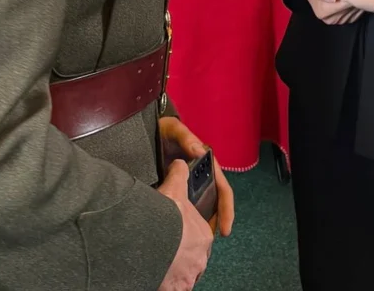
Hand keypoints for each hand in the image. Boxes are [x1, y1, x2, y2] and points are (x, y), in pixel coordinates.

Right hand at [157, 159, 212, 290]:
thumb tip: (181, 164)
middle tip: (168, 248)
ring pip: (185, 272)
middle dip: (183, 252)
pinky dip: (169, 282)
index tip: (178, 234)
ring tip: (161, 262)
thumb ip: (180, 173)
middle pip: (193, 255)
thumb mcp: (174, 188)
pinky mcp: (178, 288)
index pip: (200, 235)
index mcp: (204, 235)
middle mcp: (201, 258)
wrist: (151, 242)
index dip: (188, 232)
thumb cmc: (164, 217)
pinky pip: (176, 286)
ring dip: (176, 269)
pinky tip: (158, 275)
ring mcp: (190, 275)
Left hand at [160, 116, 234, 236]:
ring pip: (202, 206)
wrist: (147, 133)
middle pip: (215, 202)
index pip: (223, 190)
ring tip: (199, 243)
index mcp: (207, 163)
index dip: (226, 210)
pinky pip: (187, 207)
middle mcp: (202, 174)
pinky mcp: (177, 189)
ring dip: (204, 223)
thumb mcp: (174, 130)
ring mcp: (190, 183)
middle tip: (214, 242)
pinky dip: (189, 220)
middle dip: (218, 221)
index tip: (226, 229)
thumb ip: (186, 138)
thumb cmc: (164, 130)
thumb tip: (200, 151)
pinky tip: (183, 233)